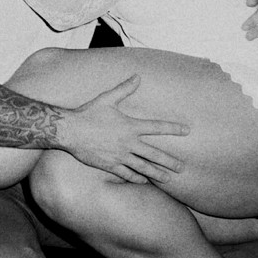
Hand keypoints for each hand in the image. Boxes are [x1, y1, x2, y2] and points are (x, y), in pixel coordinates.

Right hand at [60, 75, 189, 183]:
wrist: (70, 131)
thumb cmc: (89, 113)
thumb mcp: (107, 98)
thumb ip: (124, 88)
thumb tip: (137, 76)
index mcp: (130, 126)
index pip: (157, 127)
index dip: (173, 128)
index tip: (187, 130)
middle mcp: (128, 143)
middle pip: (154, 154)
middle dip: (170, 161)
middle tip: (182, 168)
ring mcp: (120, 156)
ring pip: (143, 167)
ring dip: (157, 174)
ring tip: (168, 179)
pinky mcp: (110, 165)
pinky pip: (127, 174)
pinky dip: (137, 178)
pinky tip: (144, 181)